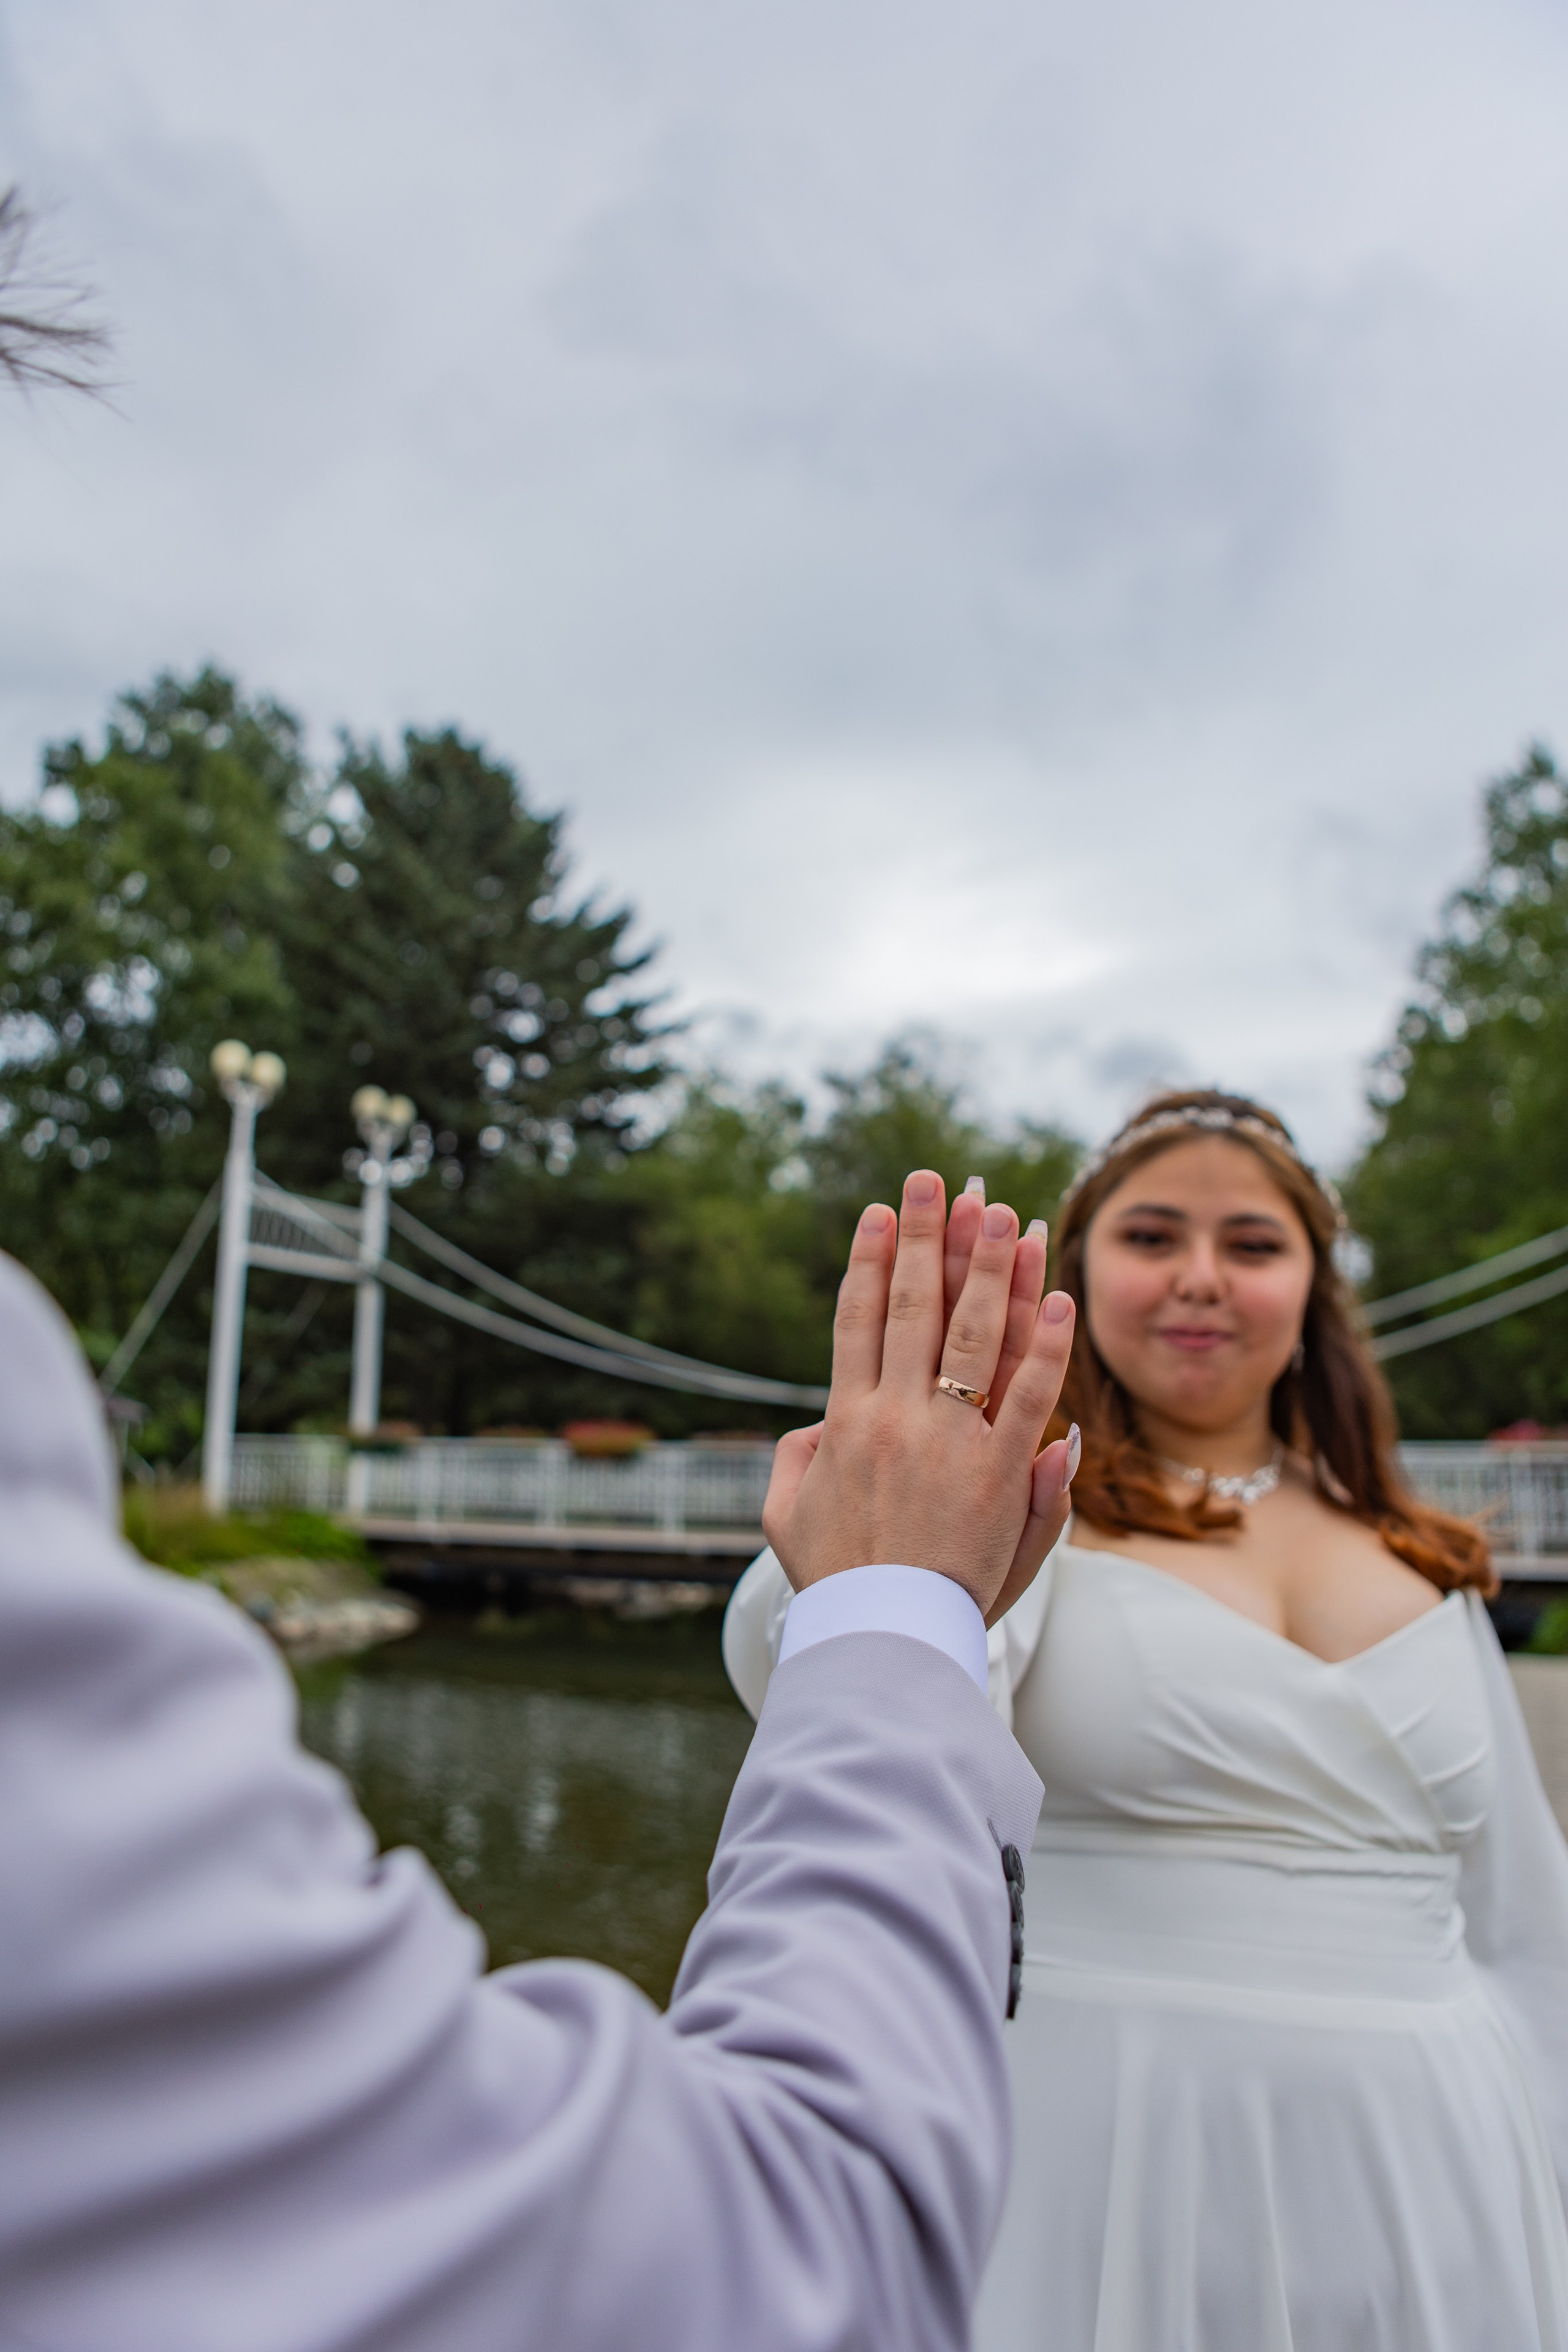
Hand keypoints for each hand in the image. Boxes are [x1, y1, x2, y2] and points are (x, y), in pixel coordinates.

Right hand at [762, 1170, 1076, 1623]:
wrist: (882, 1637)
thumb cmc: (835, 1580)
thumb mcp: (785, 1517)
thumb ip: (797, 1458)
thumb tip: (818, 1422)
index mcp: (844, 1421)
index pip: (857, 1321)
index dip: (869, 1261)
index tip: (879, 1212)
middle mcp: (894, 1417)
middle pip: (913, 1307)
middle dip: (926, 1237)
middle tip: (936, 1178)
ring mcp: (949, 1442)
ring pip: (973, 1335)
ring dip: (990, 1267)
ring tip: (1003, 1212)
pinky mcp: (999, 1473)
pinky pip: (1029, 1395)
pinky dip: (1045, 1344)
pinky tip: (1057, 1295)